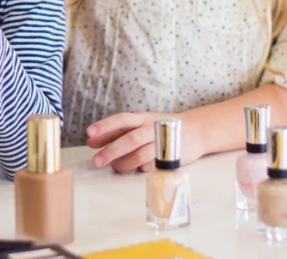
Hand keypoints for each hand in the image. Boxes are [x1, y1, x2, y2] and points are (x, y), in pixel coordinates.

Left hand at [87, 112, 204, 173]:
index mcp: (143, 118)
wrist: (197, 131)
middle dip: (111, 150)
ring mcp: (161, 143)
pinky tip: (136, 168)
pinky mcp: (169, 157)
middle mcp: (152, 128)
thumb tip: (93, 141)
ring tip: (115, 167)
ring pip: (139, 155)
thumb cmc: (161, 128)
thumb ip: (118, 132)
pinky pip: (150, 166)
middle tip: (97, 160)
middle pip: (130, 139)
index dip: (105, 126)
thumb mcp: (141, 124)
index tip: (90, 134)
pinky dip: (139, 169)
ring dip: (123, 164)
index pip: (122, 120)